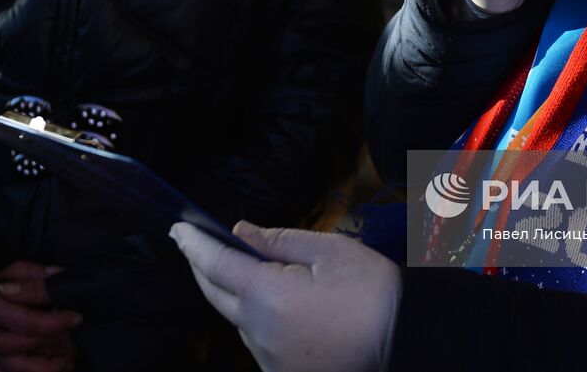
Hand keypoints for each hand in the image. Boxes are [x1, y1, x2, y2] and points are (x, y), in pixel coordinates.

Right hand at [0, 261, 80, 371]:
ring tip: (67, 361)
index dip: (54, 323)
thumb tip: (58, 273)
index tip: (76, 317)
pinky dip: (28, 369)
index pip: (25, 322)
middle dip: (48, 345)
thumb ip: (29, 272)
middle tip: (73, 337)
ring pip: (8, 365)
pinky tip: (52, 365)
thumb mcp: (2, 265)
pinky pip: (2, 369)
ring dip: (40, 367)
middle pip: (16, 347)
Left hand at [172, 221, 400, 371]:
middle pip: (216, 295)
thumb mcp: (332, 251)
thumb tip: (241, 233)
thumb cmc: (374, 294)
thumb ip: (280, 240)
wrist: (408, 344)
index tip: (178, 228)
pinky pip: (258, 341)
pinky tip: (276, 304)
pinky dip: (256, 318)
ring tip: (247, 269)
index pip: (216, 265)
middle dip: (203, 267)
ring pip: (237, 319)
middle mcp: (258, 333)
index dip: (193, 244)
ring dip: (234, 293)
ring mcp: (269, 360)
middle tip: (195, 244)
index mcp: (267, 297)